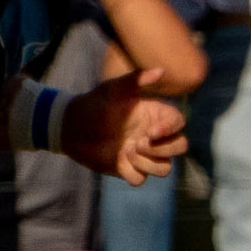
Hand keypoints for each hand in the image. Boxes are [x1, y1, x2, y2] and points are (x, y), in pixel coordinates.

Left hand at [60, 69, 186, 184]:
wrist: (70, 127)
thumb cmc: (94, 103)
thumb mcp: (113, 89)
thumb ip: (137, 79)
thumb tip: (161, 70)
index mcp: (155, 116)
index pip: (179, 124)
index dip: (170, 130)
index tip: (150, 132)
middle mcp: (153, 136)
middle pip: (180, 147)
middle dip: (163, 149)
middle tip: (138, 143)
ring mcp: (143, 154)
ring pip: (165, 168)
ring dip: (148, 163)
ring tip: (127, 152)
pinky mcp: (129, 169)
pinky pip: (141, 179)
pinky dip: (132, 173)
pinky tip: (119, 161)